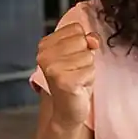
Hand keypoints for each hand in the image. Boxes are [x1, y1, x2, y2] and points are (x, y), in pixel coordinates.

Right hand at [36, 13, 100, 128]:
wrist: (67, 110)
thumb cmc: (73, 80)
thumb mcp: (79, 54)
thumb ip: (86, 40)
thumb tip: (93, 39)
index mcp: (45, 44)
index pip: (76, 28)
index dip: (81, 43)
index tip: (72, 59)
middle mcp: (45, 54)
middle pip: (83, 40)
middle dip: (85, 56)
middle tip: (75, 71)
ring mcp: (52, 67)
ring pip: (88, 55)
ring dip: (87, 69)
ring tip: (77, 78)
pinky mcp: (64, 80)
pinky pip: (90, 70)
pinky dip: (89, 79)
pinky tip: (79, 86)